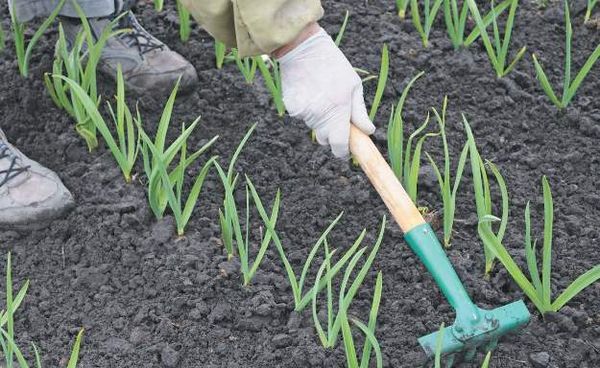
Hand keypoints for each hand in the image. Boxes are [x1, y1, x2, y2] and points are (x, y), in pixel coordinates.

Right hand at [276, 27, 374, 158]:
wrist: (303, 48)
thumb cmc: (333, 65)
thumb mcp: (353, 85)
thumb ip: (360, 112)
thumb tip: (368, 131)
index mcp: (338, 111)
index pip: (339, 145)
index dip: (342, 151)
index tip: (345, 151)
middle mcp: (320, 116)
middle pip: (325, 139)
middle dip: (331, 134)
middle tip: (335, 115)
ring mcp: (304, 113)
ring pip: (314, 127)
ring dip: (319, 119)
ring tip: (321, 96)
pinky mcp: (292, 108)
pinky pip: (302, 117)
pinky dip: (307, 110)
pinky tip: (309, 92)